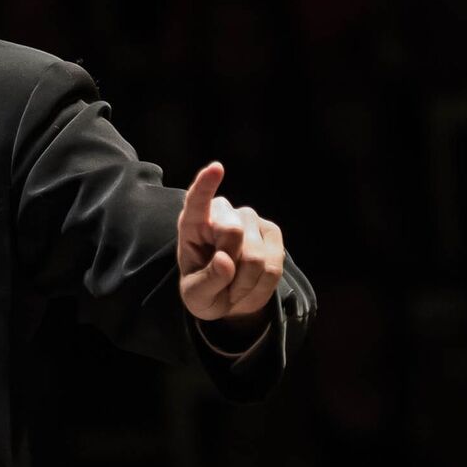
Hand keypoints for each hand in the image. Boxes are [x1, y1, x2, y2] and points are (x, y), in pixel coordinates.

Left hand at [176, 161, 283, 325]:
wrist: (229, 298)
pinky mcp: (272, 232)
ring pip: (255, 255)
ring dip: (245, 282)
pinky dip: (262, 285)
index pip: (197, 201)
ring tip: (234, 287)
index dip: (206, 185)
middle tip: (222, 284)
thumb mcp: (196, 295)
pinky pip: (274, 265)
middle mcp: (221, 214)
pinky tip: (251, 284)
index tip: (216, 168)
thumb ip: (206, 281)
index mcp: (192, 224)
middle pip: (232, 232)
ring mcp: (249, 220)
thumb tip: (226, 261)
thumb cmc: (204, 292)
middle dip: (229, 267)